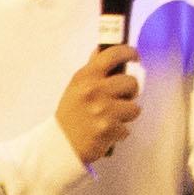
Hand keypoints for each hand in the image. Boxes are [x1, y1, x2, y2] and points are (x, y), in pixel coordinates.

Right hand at [52, 37, 143, 166]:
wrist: (59, 146)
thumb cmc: (71, 115)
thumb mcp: (76, 87)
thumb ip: (92, 69)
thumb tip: (103, 48)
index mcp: (85, 77)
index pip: (113, 54)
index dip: (128, 52)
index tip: (134, 56)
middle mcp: (93, 90)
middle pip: (132, 82)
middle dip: (129, 93)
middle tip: (119, 100)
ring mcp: (101, 109)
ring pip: (134, 108)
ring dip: (125, 115)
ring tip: (109, 118)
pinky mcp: (108, 128)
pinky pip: (127, 128)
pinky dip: (119, 133)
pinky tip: (104, 132)